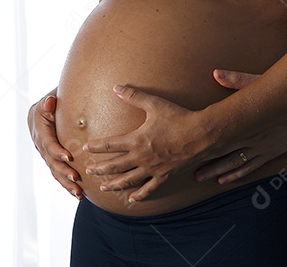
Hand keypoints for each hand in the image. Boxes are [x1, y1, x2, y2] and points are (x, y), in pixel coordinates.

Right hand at [27, 91, 82, 199]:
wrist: (50, 105)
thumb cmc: (54, 100)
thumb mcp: (50, 98)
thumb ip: (50, 102)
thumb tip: (50, 102)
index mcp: (39, 129)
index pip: (48, 143)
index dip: (57, 151)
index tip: (69, 158)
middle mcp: (40, 143)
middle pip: (51, 162)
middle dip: (63, 172)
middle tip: (76, 179)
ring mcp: (46, 153)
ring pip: (55, 171)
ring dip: (66, 183)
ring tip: (79, 193)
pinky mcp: (52, 159)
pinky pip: (59, 174)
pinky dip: (67, 184)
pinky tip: (79, 194)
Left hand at [82, 85, 214, 202]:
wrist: (201, 134)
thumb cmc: (178, 117)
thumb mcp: (154, 103)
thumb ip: (134, 96)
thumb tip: (116, 88)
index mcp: (136, 140)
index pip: (110, 144)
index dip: (96, 147)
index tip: (85, 148)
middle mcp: (141, 157)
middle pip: (115, 165)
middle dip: (100, 168)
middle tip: (88, 170)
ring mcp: (152, 168)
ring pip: (128, 179)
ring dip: (113, 183)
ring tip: (103, 187)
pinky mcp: (164, 175)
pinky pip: (149, 188)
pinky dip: (140, 194)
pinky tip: (132, 199)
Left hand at [193, 68, 286, 184]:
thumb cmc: (282, 93)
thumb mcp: (259, 83)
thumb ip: (237, 79)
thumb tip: (215, 73)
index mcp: (248, 122)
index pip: (223, 135)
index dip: (206, 143)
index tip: (190, 148)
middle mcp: (254, 138)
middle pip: (227, 153)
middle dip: (209, 164)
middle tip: (193, 172)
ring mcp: (262, 148)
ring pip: (237, 164)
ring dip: (220, 172)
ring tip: (203, 178)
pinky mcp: (270, 153)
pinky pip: (251, 167)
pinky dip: (238, 174)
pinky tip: (226, 179)